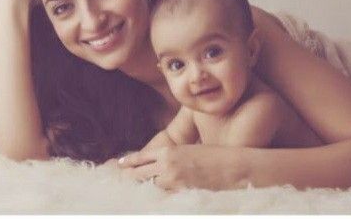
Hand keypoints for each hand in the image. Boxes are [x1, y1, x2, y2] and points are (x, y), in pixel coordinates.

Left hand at [119, 144, 241, 190]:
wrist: (232, 166)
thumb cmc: (214, 156)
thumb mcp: (189, 150)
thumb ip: (172, 156)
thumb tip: (159, 164)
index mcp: (169, 150)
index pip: (141, 157)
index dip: (129, 162)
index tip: (119, 164)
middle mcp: (167, 164)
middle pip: (139, 174)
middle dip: (128, 178)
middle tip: (119, 182)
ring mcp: (173, 181)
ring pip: (149, 187)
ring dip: (142, 189)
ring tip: (131, 194)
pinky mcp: (181, 194)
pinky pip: (163, 198)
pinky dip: (157, 198)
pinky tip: (152, 201)